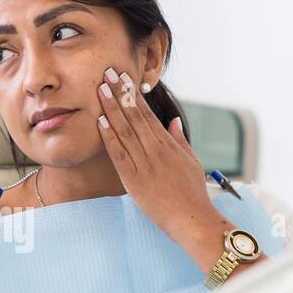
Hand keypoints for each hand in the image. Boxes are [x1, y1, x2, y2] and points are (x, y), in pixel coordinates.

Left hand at [95, 68, 231, 262]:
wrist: (192, 219)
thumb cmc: (192, 194)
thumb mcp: (191, 162)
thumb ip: (179, 140)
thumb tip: (172, 120)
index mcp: (168, 144)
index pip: (147, 113)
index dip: (133, 94)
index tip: (124, 78)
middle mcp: (156, 149)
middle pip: (134, 115)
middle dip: (120, 92)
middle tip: (108, 72)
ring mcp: (145, 163)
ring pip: (125, 130)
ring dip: (111, 108)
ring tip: (101, 88)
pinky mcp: (135, 179)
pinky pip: (119, 153)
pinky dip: (109, 136)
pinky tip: (100, 120)